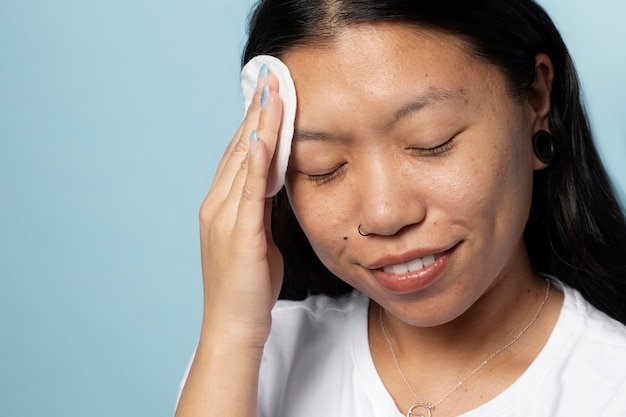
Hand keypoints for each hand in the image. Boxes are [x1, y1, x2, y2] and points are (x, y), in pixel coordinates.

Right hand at [198, 69, 283, 347]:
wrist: (233, 326)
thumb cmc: (248, 286)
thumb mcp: (258, 239)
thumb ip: (262, 209)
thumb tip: (276, 185)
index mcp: (223, 206)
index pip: (241, 154)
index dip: (255, 122)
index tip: (269, 93)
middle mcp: (217, 205)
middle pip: (240, 149)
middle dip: (257, 112)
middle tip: (271, 78)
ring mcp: (224, 219)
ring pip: (243, 162)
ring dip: (259, 126)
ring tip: (272, 93)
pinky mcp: (238, 236)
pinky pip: (248, 193)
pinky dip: (255, 164)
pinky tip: (265, 139)